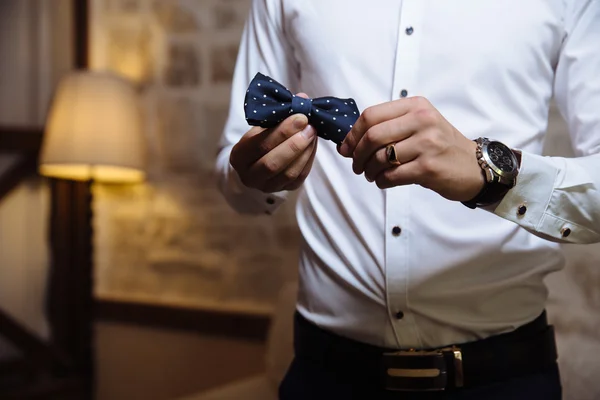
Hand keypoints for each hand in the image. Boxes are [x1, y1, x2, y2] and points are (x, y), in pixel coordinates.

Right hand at [230, 93, 317, 192]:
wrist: (254, 165)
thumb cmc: (258, 140)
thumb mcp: (261, 127)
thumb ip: (278, 114)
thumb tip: (303, 98)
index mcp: (238, 157)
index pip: (259, 145)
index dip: (281, 131)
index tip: (299, 117)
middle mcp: (249, 176)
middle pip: (273, 163)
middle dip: (294, 143)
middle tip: (309, 126)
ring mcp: (266, 186)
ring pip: (288, 173)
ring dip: (305, 151)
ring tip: (313, 132)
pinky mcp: (284, 190)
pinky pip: (299, 177)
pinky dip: (309, 159)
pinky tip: (313, 144)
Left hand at [338, 96, 483, 201]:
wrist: (474, 167)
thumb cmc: (441, 146)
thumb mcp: (420, 125)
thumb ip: (389, 127)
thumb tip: (349, 142)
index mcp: (416, 106)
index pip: (371, 115)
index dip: (353, 134)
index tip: (346, 148)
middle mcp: (422, 121)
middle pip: (372, 136)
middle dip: (357, 155)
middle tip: (357, 166)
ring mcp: (427, 144)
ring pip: (380, 158)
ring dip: (369, 170)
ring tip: (372, 174)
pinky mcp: (428, 167)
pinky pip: (392, 176)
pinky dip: (382, 181)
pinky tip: (384, 181)